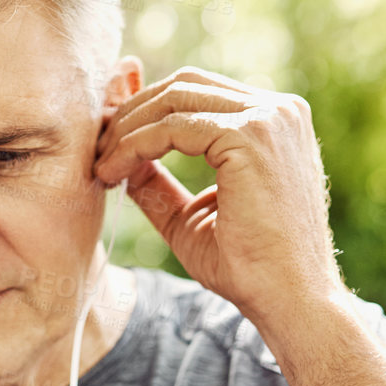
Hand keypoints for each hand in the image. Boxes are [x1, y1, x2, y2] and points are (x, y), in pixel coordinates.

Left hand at [91, 67, 342, 316]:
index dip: (145, 110)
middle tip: (96, 150)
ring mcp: (269, 118)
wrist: (290, 300)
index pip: (197, 93)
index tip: (107, 142)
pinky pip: (172, 127)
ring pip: (173, 99)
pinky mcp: (251, 136)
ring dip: (126, 130)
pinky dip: (134, 145)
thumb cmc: (249, 267)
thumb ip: (157, 182)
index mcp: (274, 122)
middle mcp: (279, 110)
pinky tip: (113, 172)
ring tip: (101, 166)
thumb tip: (118, 158)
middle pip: (183, 85)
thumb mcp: (190, 215)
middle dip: (130, 113)